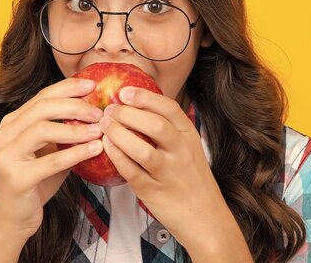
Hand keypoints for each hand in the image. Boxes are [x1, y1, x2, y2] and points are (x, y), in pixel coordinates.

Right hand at [0, 78, 104, 241]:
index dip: (68, 88)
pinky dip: (76, 153)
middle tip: (100, 112)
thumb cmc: (36, 181)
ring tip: (100, 130)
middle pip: (42, 108)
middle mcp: (4, 134)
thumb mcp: (50, 150)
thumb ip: (65, 131)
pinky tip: (95, 150)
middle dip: (75, 106)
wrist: (13, 218)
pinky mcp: (16, 178)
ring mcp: (7, 156)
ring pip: (43, 130)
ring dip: (76, 128)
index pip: (41, 96)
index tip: (92, 86)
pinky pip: (50, 161)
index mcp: (11, 123)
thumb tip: (98, 113)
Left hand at [98, 87, 251, 260]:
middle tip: (109, 109)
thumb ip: (169, 131)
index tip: (124, 91)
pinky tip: (106, 147)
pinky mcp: (154, 191)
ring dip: (119, 134)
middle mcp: (181, 152)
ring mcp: (169, 173)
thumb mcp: (188, 149)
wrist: (206, 219)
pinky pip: (132, 171)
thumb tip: (138, 107)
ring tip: (104, 125)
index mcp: (189, 137)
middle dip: (128, 113)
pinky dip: (117, 156)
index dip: (145, 97)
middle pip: (154, 125)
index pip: (169, 108)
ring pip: (142, 148)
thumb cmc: (191, 180)